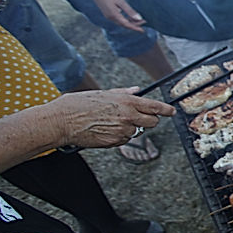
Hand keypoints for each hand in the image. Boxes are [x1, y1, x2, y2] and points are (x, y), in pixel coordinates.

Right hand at [49, 88, 174, 148]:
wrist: (61, 121)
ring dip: (130, 128)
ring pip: (137, 132)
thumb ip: (123, 93)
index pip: (154, 107)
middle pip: (152, 122)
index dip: (165, 110)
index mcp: (126, 102)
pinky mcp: (114, 142)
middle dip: (149, 120)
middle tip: (139, 117)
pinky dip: (119, 136)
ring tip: (111, 122)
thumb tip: (137, 90)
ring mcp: (122, 131)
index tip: (171, 111)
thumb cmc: (78, 105)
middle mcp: (128, 117)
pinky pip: (124, 139)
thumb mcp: (102, 93)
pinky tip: (105, 129)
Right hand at [88, 0, 144, 32]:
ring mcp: (108, 16)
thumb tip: (139, 18)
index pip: (127, 25)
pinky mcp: (107, 13)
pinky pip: (118, 19)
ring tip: (139, 19)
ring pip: (121, 22)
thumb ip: (130, 11)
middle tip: (144, 22)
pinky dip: (125, 19)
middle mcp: (110, 18)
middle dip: (134, 25)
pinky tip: (130, 16)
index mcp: (114, 15)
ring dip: (130, 22)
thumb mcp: (121, 1)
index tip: (143, 30)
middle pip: (124, 25)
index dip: (136, 28)